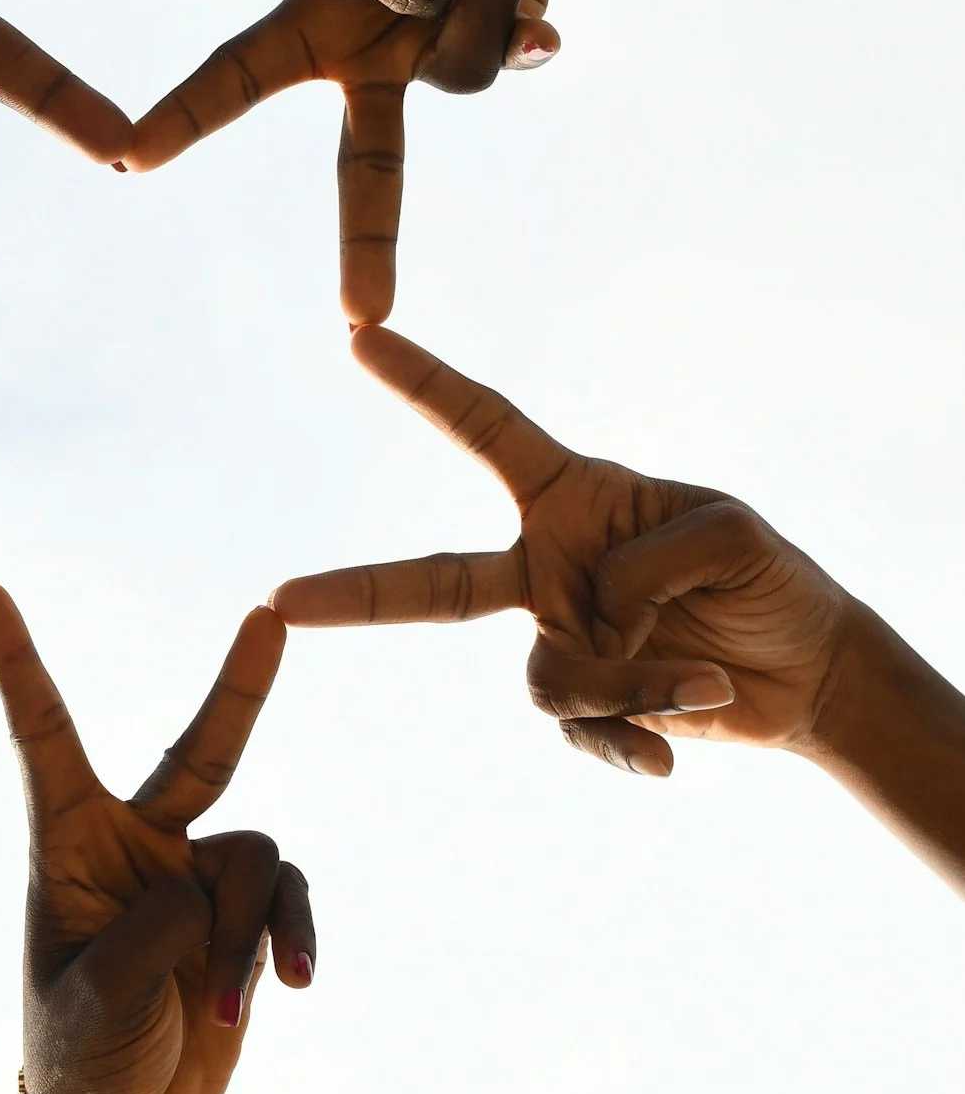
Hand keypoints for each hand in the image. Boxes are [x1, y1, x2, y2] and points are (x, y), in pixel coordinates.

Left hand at [0, 585, 312, 1093]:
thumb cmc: (80, 1053)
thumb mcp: (93, 995)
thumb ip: (149, 930)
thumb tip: (205, 888)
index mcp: (67, 842)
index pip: (43, 735)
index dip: (16, 663)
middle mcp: (136, 841)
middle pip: (198, 749)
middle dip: (240, 687)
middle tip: (268, 617)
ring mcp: (197, 873)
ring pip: (254, 859)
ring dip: (244, 936)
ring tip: (216, 1006)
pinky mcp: (243, 914)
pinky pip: (285, 899)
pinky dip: (289, 939)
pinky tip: (290, 986)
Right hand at [124, 0, 557, 323]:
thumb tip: (454, 24)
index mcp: (310, 31)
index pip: (236, 80)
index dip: (186, 118)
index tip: (129, 154)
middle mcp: (372, 65)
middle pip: (367, 170)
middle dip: (367, 246)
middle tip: (362, 321)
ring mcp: (438, 62)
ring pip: (466, 73)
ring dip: (482, 4)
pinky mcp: (506, 46)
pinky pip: (520, 55)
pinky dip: (528, 15)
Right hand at [274, 326, 851, 775]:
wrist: (809, 674)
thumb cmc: (772, 579)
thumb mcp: (727, 536)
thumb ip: (645, 568)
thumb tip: (591, 628)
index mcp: (574, 496)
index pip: (485, 430)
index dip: (424, 384)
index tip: (362, 335)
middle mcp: (547, 565)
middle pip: (434, 585)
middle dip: (355, 594)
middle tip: (283, 601)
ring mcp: (560, 637)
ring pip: (547, 677)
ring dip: (627, 684)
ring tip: (704, 686)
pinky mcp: (587, 705)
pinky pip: (581, 728)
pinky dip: (631, 738)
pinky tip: (673, 759)